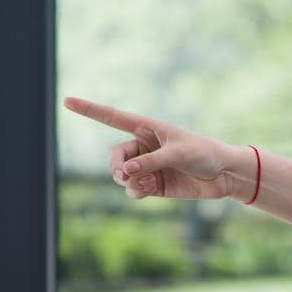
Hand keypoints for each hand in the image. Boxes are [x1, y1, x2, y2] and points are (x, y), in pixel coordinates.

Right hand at [65, 97, 239, 201]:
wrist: (224, 175)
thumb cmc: (205, 153)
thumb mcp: (179, 153)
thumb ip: (152, 162)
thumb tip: (125, 172)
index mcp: (148, 128)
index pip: (113, 117)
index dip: (90, 110)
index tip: (66, 100)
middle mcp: (144, 146)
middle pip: (115, 156)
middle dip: (116, 166)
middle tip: (125, 175)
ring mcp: (147, 166)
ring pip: (121, 175)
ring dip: (126, 181)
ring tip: (142, 184)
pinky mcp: (153, 185)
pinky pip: (132, 189)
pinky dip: (134, 191)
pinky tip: (146, 191)